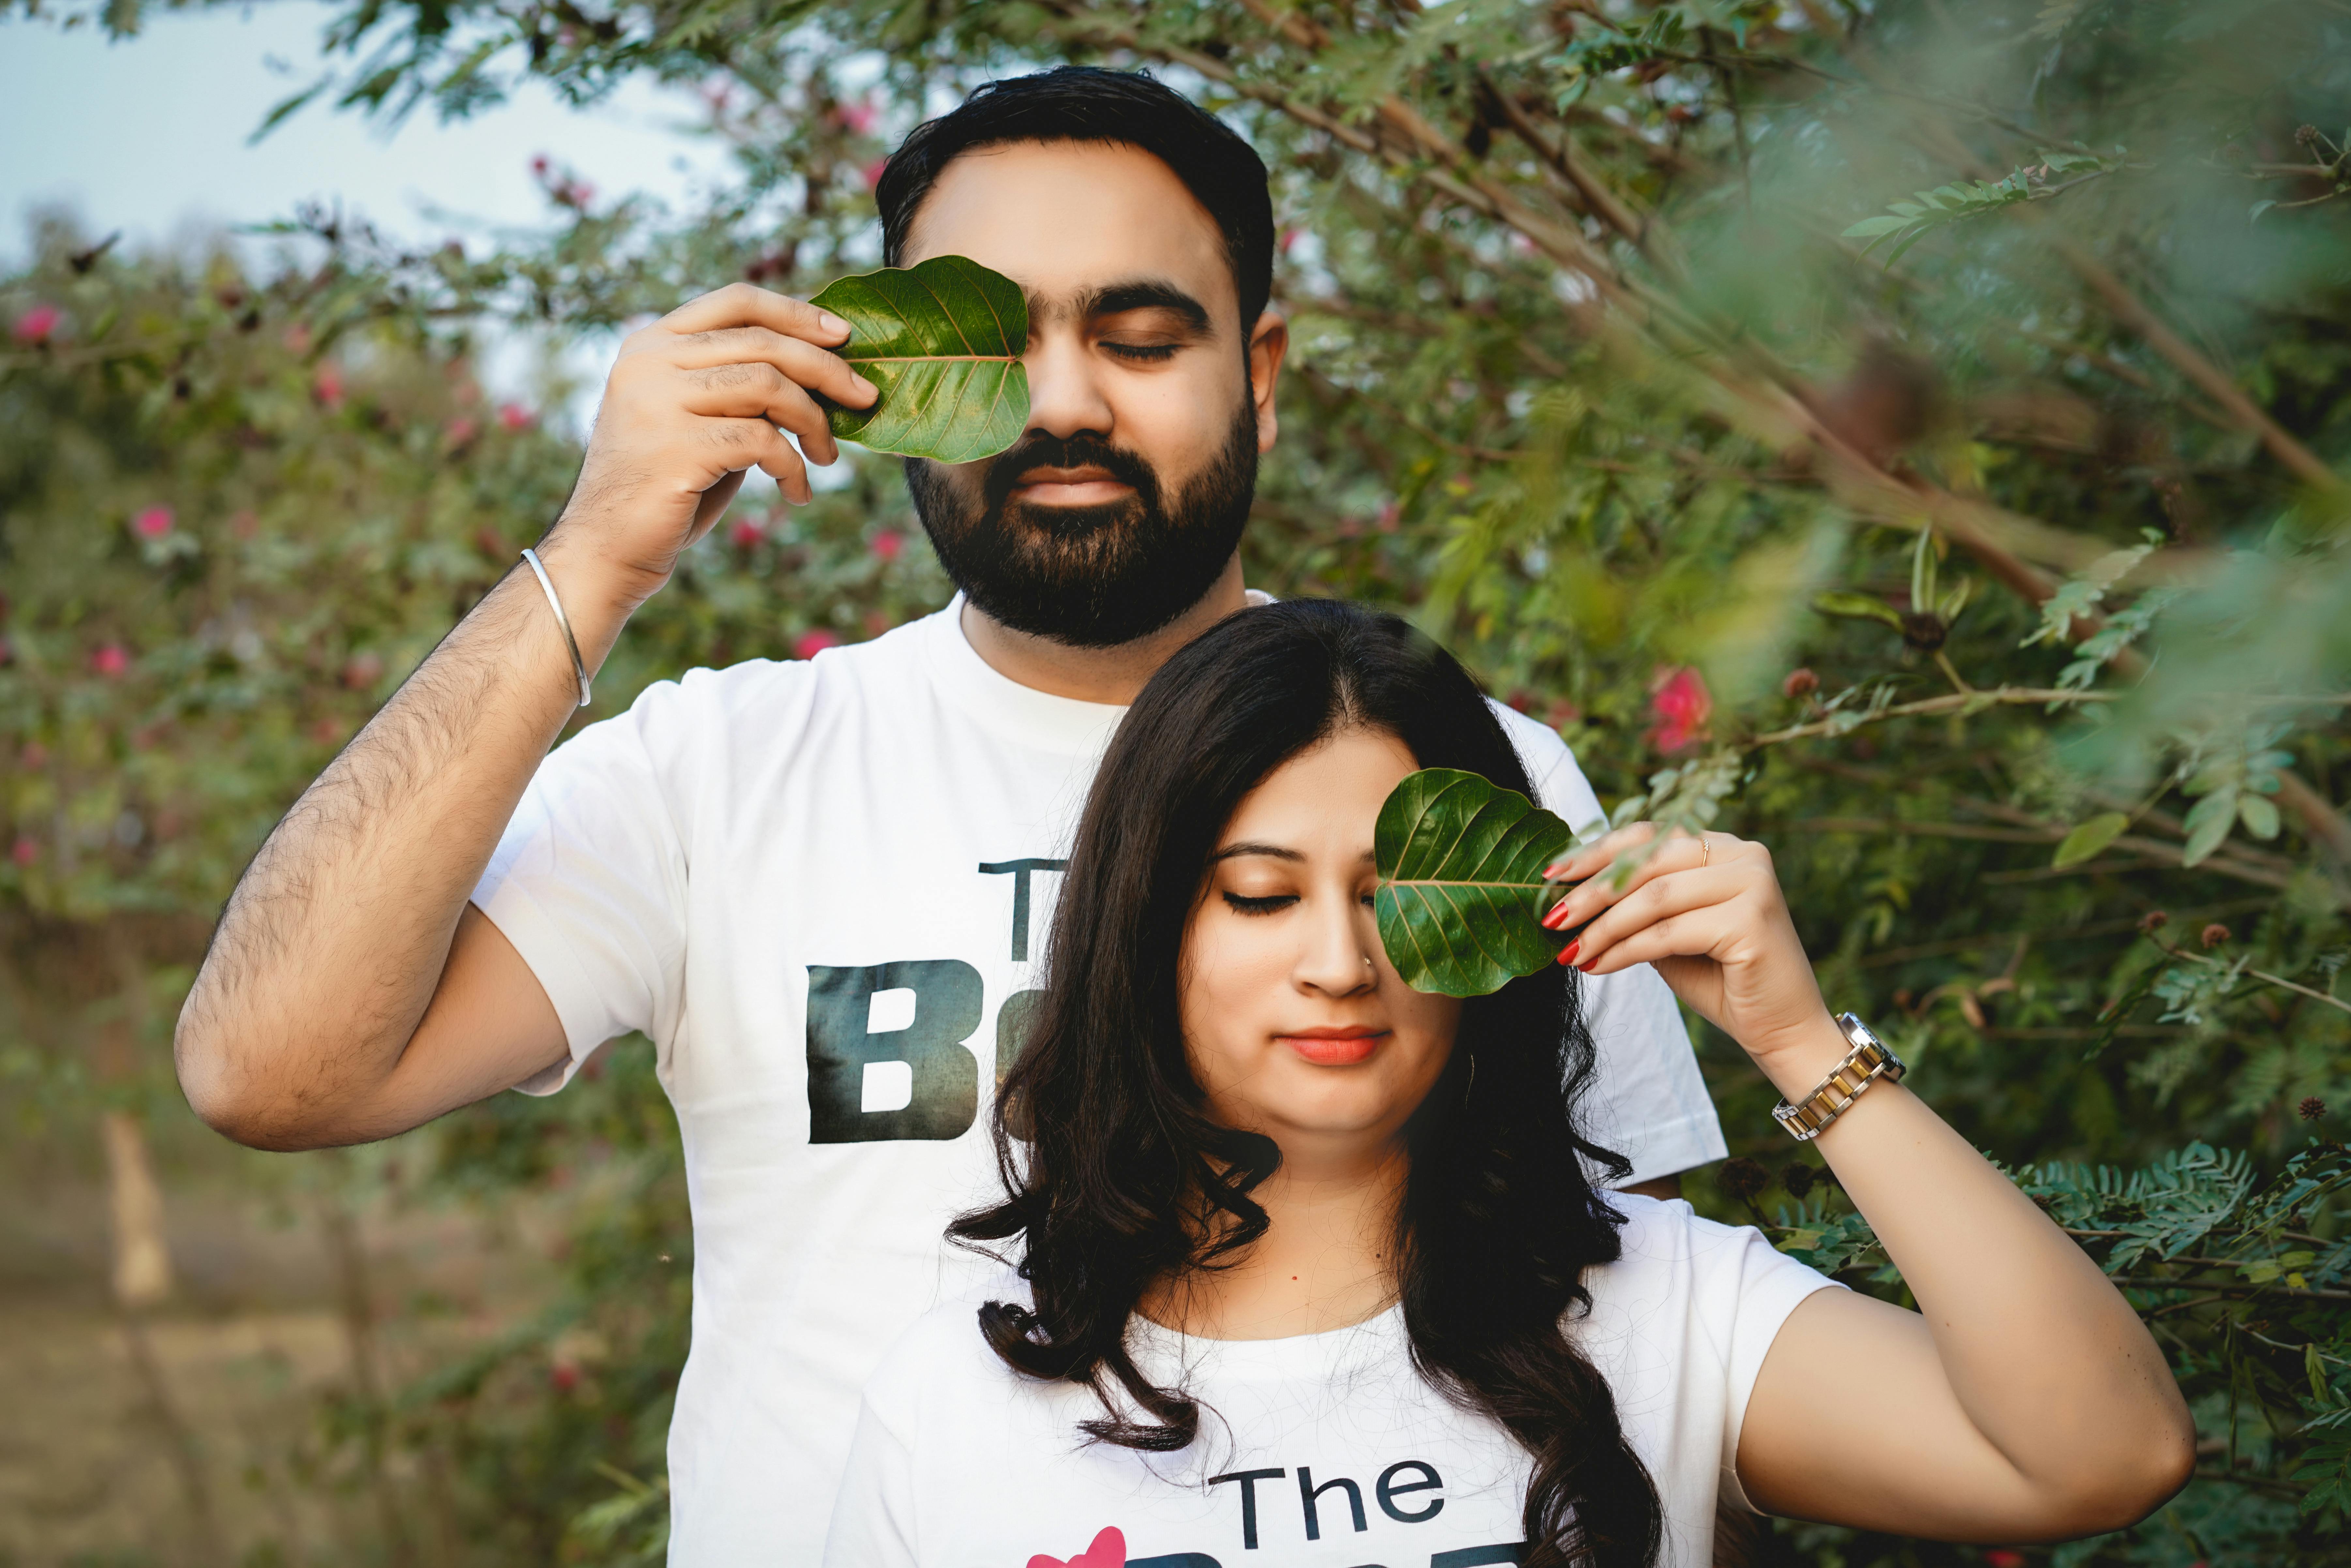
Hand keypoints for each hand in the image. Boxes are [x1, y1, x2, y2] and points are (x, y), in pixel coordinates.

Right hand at [544, 282, 879, 612]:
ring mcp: (657, 401)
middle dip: (827, 369)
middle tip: (866, 398)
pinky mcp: (675, 447)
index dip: (796, 313)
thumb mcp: (702, 419)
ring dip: (814, 421)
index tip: (842, 335)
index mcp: (651, 343)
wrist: (607, 549)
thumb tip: (820, 365)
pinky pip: (762, 441)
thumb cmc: (667, 487)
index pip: (736, 302)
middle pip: (762, 341)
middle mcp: (649, 361)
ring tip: (826, 455)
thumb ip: (740, 385)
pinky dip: (793, 467)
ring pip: (768, 385)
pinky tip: (797, 493)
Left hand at [1540, 825, 1839, 1082]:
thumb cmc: (1722, 979)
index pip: (1649, 836)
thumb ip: (1637, 905)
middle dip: (1591, 891)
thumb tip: (1570, 895)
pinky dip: (1624, 950)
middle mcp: (1743, 854)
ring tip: (1570, 951)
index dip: (1596, 852)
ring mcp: (1752, 883)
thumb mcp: (1671, 933)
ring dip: (1603, 927)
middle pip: (1647, 861)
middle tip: (1551, 918)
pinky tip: (1597, 965)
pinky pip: (1668, 932)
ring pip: (1653, 898)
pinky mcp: (1752, 920)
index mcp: (1724, 847)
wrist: (1783, 1029)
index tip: (1552, 875)